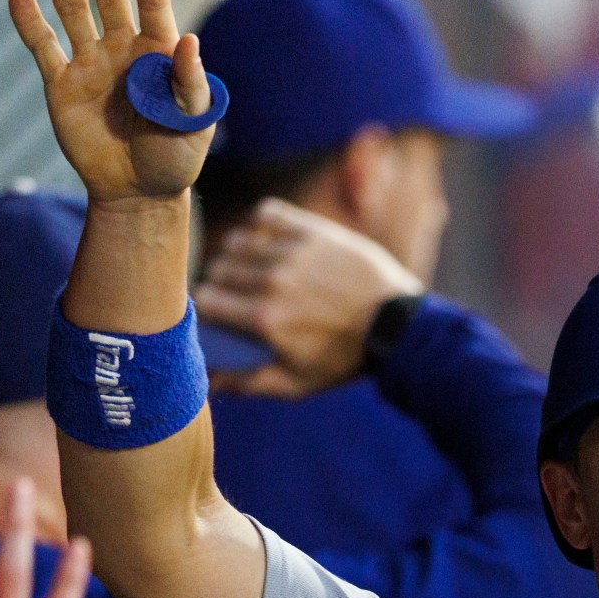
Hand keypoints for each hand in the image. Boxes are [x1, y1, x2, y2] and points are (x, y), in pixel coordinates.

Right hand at [9, 0, 210, 204]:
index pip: (152, 3)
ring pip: (73, 10)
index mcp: (159, 53)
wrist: (138, 194)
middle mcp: (123, 50)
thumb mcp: (194, 124)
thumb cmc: (176, 158)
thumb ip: (191, 84)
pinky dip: (29, 20)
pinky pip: (43, 46)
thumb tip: (190, 40)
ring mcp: (90, 64)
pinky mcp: (62, 85)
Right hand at [194, 199, 425, 396]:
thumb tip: (204, 382)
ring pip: (237, 241)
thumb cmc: (343, 358)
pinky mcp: (311, 231)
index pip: (205, 300)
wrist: (394, 324)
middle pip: (218, 269)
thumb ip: (246, 382)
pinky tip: (271, 239)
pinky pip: (266, 214)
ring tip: (255, 267)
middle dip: (222, 282)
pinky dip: (262, 224)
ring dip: (239, 254)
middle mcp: (271, 281)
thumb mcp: (295, 383)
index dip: (209, 307)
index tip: (221, 313)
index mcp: (262, 319)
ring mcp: (291, 252)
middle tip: (240, 293)